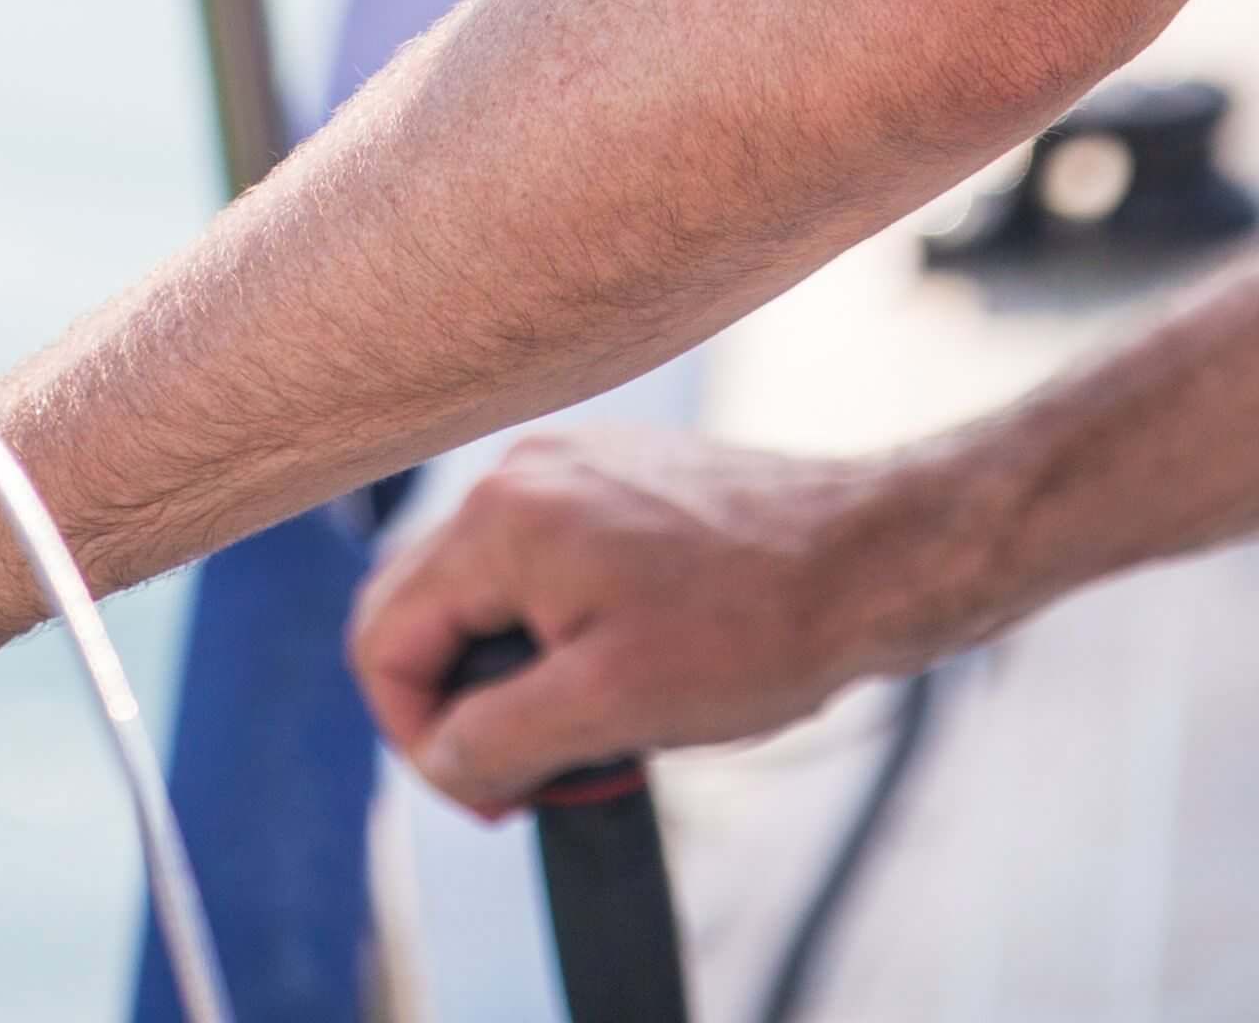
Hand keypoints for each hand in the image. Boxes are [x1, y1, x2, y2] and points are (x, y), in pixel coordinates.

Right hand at [344, 425, 969, 813]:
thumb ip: (496, 738)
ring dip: (513, 668)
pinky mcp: (615, 475)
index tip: (495, 792)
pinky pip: (543, 560)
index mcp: (502, 522)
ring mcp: (570, 466)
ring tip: (589, 724)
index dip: (419, 736)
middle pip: (423, 606)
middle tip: (529, 772)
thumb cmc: (758, 627)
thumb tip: (443, 760)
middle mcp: (521, 473)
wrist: (872, 558)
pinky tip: (621, 666)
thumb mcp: (610, 708)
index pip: (386, 639)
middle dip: (460, 703)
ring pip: (486, 587)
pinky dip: (556, 627)